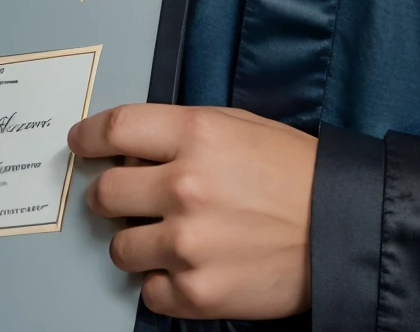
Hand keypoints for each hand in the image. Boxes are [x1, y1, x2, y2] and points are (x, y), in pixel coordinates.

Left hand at [68, 104, 316, 320]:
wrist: (339, 227)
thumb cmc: (294, 172)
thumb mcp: (239, 126)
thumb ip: (183, 133)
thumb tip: (135, 149)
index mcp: (196, 135)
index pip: (115, 129)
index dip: (88, 137)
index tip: (79, 143)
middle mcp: (185, 186)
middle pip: (106, 192)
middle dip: (108, 194)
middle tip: (122, 198)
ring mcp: (188, 243)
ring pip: (121, 246)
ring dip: (136, 241)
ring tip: (170, 236)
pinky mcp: (197, 293)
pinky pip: (148, 291)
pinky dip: (163, 282)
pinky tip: (189, 267)